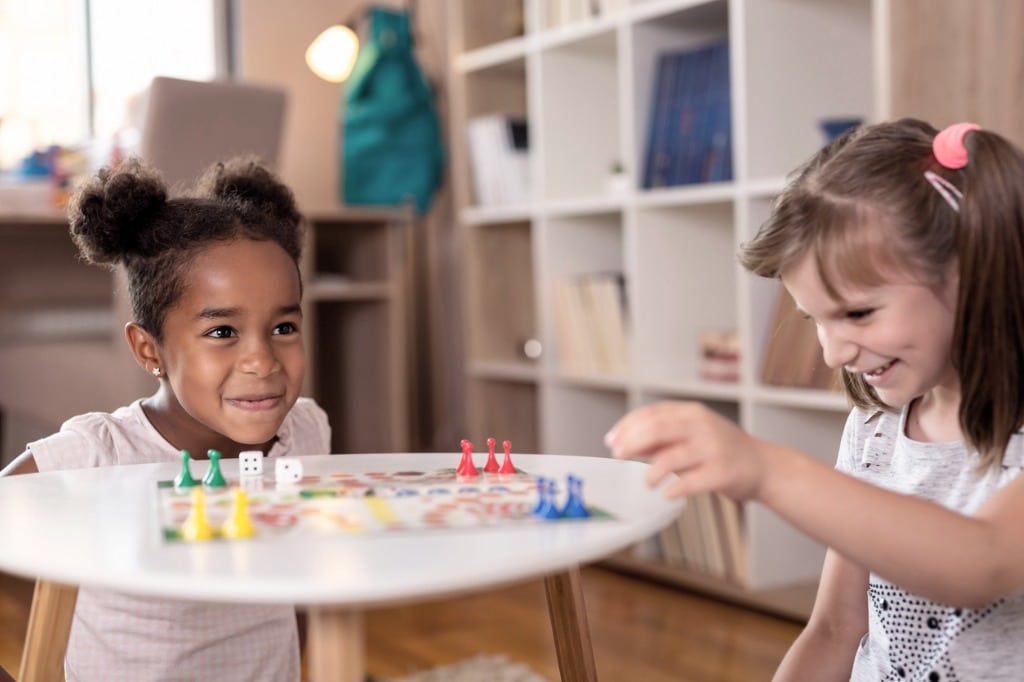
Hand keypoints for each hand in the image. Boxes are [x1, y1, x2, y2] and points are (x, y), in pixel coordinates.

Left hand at [604, 401, 767, 500]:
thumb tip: (625, 441)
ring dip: (652, 472)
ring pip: (671, 458)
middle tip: (618, 456)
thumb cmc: (721, 450)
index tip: (612, 441)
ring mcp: (713, 449)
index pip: (651, 414)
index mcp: (692, 413)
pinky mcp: (722, 473)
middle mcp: (702, 427)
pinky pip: (691, 482)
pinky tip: (667, 494)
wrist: (762, 465)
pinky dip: (674, 489)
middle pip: (657, 430)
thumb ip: (662, 437)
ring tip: (647, 482)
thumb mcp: (692, 434)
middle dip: (632, 443)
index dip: (627, 426)